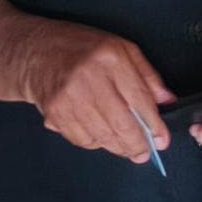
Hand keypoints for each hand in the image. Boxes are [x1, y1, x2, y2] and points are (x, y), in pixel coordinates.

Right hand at [9, 19, 173, 161]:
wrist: (35, 52)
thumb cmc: (81, 48)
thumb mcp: (121, 49)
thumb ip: (146, 75)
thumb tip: (167, 101)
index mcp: (110, 58)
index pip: (139, 100)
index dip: (154, 125)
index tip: (161, 140)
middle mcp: (89, 79)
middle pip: (122, 124)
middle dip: (137, 145)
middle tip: (144, 153)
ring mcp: (69, 99)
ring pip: (103, 136)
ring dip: (118, 147)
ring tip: (125, 147)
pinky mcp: (55, 114)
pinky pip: (83, 140)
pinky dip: (95, 143)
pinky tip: (100, 134)